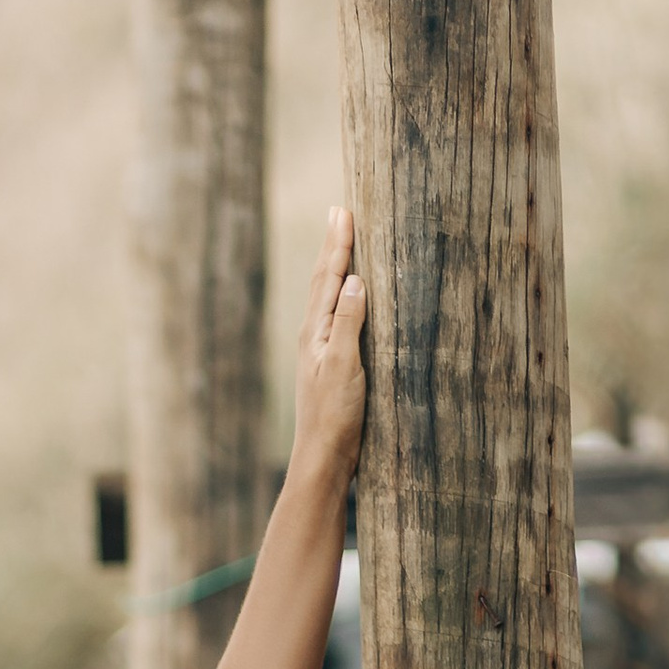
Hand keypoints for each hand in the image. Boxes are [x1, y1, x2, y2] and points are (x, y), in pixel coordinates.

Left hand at [293, 205, 367, 487]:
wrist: (323, 458)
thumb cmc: (334, 415)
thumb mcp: (344, 366)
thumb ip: (348, 323)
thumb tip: (354, 280)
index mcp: (315, 331)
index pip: (329, 277)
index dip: (338, 243)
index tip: (344, 210)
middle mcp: (314, 336)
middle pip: (324, 281)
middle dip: (334, 246)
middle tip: (340, 212)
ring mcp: (321, 351)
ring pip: (327, 298)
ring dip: (336, 267)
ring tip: (342, 243)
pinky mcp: (332, 366)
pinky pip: (337, 318)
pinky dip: (342, 297)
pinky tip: (349, 299)